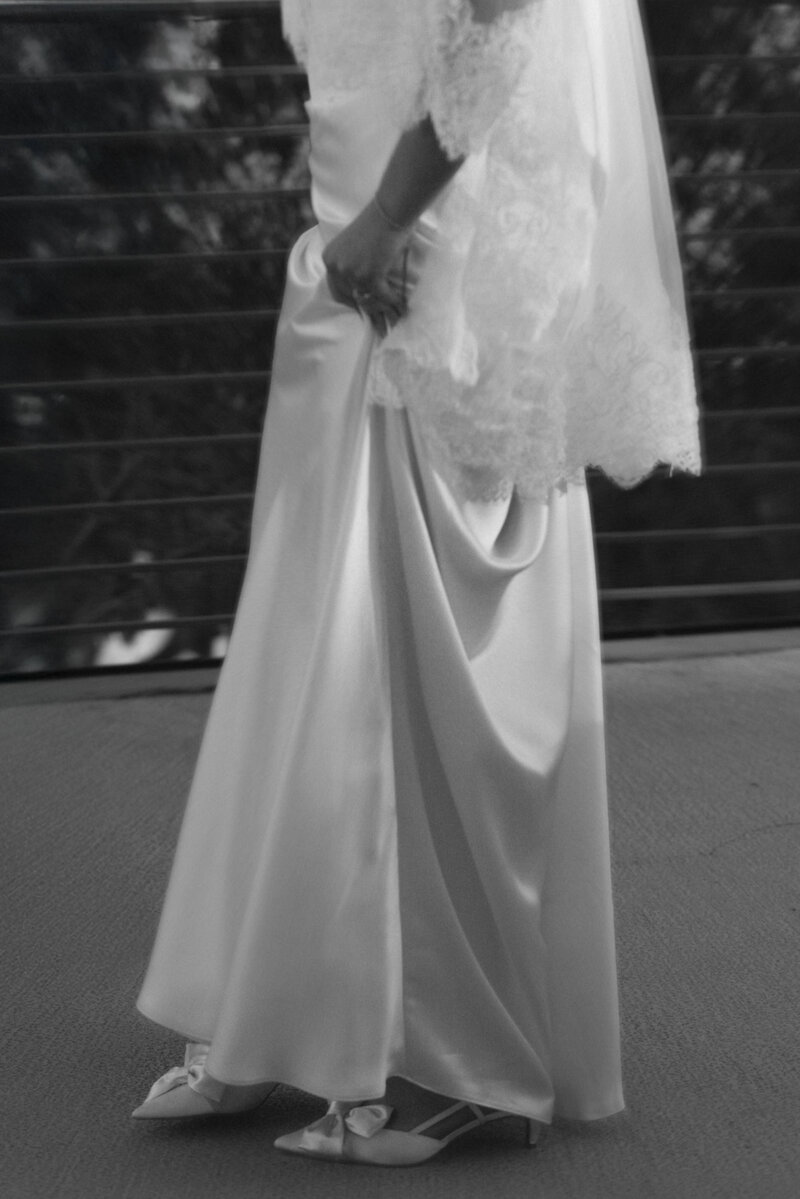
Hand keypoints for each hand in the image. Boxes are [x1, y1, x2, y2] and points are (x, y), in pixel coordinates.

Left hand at [322, 200, 414, 336]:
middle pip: (352, 300)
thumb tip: (362, 291)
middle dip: (367, 313)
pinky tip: (404, 308)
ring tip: (393, 321)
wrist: (390, 211)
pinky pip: (384, 297)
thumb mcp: (353, 244)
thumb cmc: (377, 222)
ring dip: (384, 310)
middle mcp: (336, 268)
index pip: (337, 290)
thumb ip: (351, 264)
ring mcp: (352, 274)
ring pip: (369, 301)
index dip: (351, 303)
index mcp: (329, 259)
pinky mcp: (370, 277)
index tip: (362, 311)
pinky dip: (395, 303)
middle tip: (378, 325)